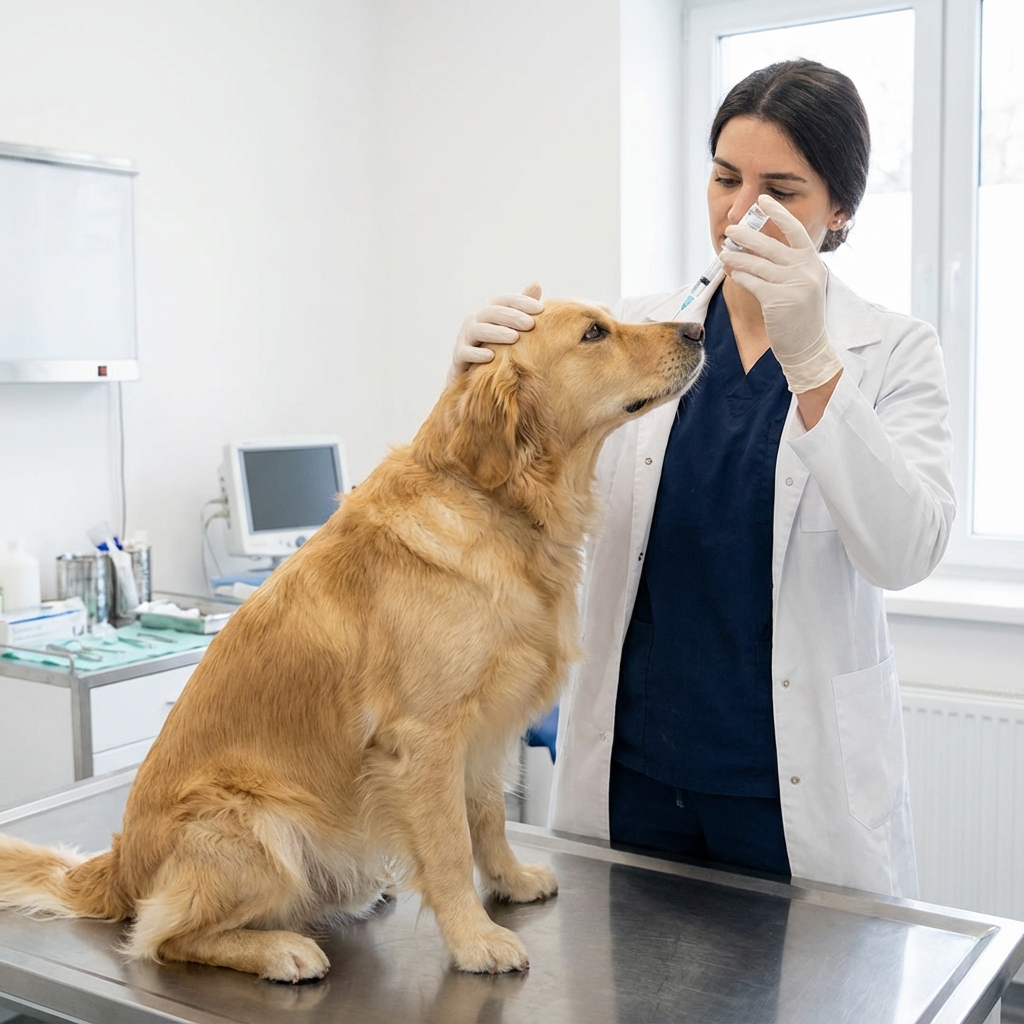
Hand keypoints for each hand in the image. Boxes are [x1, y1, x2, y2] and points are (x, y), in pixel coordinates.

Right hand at [448, 283, 543, 381]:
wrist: (469, 371)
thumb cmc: (494, 345)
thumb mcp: (508, 326)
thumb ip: (521, 308)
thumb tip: (536, 285)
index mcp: (489, 311)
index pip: (505, 300)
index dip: (522, 302)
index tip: (541, 309)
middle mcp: (475, 320)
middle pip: (492, 313)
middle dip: (512, 317)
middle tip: (530, 324)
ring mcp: (465, 337)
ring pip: (478, 330)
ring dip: (497, 332)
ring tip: (514, 338)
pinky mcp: (459, 356)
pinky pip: (466, 353)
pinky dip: (477, 354)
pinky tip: (491, 356)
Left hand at [720, 194, 843, 393]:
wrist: (807, 348)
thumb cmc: (799, 315)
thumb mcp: (800, 284)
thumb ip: (786, 264)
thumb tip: (755, 244)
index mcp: (812, 262)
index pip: (795, 229)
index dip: (778, 213)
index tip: (763, 200)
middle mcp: (806, 270)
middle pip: (770, 245)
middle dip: (746, 236)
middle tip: (730, 230)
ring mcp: (794, 285)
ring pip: (757, 264)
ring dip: (736, 257)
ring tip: (723, 253)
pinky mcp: (779, 301)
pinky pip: (753, 282)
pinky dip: (740, 276)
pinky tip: (732, 273)